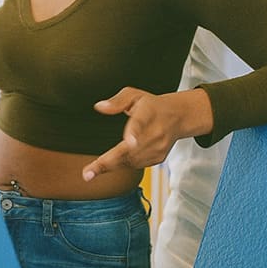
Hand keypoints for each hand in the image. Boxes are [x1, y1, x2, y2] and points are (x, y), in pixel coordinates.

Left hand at [81, 87, 213, 180]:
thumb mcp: (134, 95)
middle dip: (109, 161)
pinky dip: (122, 165)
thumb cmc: (151, 105)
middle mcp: (156, 131)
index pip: (140, 123)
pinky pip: (137, 165)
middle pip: (132, 149)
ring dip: (112, 165)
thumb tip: (100, 107)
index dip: (134, 133)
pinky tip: (112, 162)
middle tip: (88, 173)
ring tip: (91, 170)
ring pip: (133, 160)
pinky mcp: (159, 157)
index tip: (129, 142)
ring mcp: (159, 147)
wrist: (178, 117)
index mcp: (148, 112)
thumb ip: (116, 101)